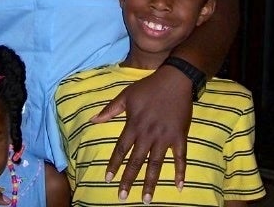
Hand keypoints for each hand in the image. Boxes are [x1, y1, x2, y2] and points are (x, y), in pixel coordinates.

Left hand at [90, 65, 191, 202]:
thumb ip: (110, 110)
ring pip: (156, 164)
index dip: (114, 165)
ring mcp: (165, 137)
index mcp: (134, 125)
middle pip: (136, 161)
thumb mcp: (125, 95)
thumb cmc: (148, 87)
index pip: (121, 149)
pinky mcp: (179, 137)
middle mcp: (148, 134)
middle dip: (128, 180)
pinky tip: (179, 186)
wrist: (175, 80)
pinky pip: (180, 157)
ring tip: (146, 199)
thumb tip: (92, 120)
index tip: (107, 179)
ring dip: (151, 182)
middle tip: (122, 197)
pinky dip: (180, 172)